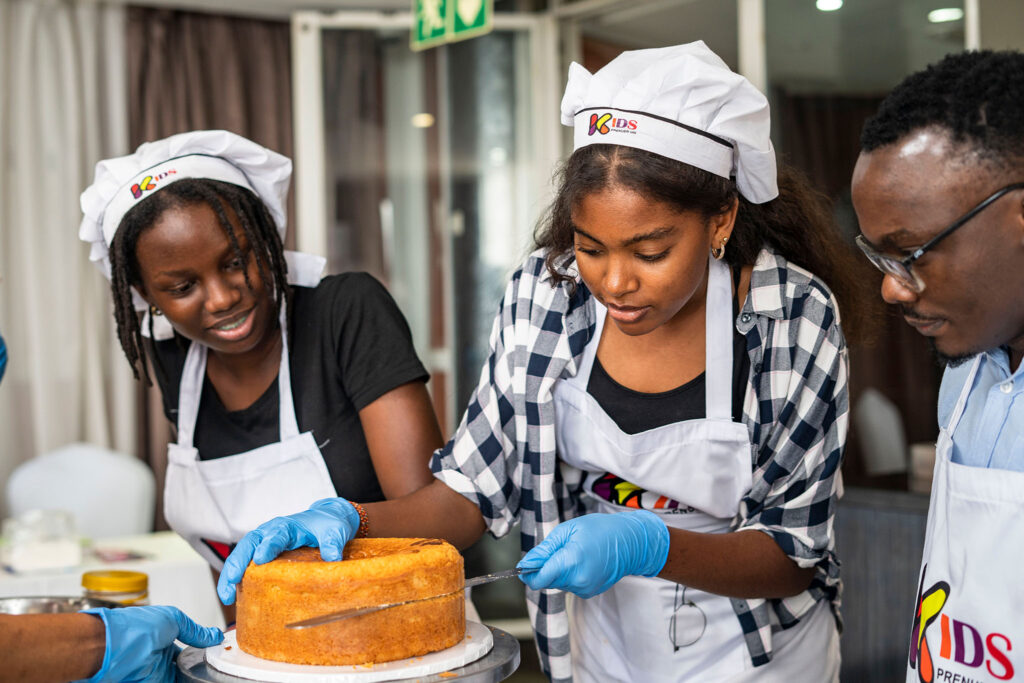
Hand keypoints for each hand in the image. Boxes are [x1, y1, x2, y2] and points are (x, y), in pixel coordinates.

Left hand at [80, 605, 221, 682]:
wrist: (111, 647)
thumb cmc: (136, 627)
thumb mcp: (174, 620)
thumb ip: (194, 631)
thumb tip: (214, 635)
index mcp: (164, 637)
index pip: (187, 647)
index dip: (202, 650)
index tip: (217, 653)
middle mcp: (159, 656)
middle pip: (185, 666)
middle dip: (199, 668)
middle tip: (217, 668)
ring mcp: (155, 673)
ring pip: (179, 677)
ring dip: (193, 676)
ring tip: (212, 675)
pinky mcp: (151, 682)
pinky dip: (184, 681)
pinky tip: (198, 679)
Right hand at [217, 497, 359, 604]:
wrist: (326, 521)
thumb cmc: (327, 525)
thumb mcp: (335, 531)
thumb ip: (333, 543)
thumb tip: (333, 559)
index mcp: (287, 526)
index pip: (275, 535)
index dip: (268, 546)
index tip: (260, 559)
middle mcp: (270, 532)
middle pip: (248, 544)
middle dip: (237, 562)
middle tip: (232, 581)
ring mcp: (263, 543)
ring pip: (242, 555)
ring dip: (231, 574)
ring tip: (226, 596)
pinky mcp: (262, 555)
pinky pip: (245, 565)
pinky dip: (237, 579)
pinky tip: (233, 596)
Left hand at [516, 510, 669, 598]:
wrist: (630, 542)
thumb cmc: (600, 530)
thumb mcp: (568, 530)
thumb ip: (544, 550)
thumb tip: (525, 564)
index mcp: (570, 561)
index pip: (538, 579)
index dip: (528, 572)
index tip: (524, 565)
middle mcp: (577, 580)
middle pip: (547, 580)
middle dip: (546, 567)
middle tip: (560, 548)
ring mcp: (585, 588)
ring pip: (557, 583)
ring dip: (558, 570)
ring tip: (575, 552)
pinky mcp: (589, 592)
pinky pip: (570, 585)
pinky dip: (570, 575)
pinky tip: (582, 561)